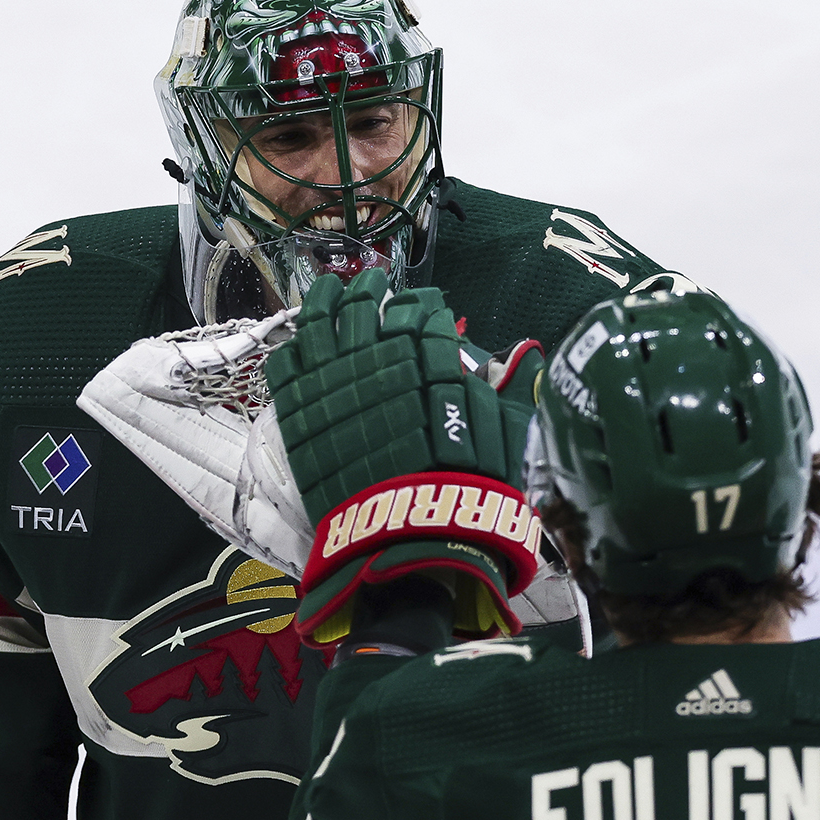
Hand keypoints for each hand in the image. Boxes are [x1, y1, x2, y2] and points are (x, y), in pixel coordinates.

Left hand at [265, 269, 544, 645]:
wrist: (411, 535)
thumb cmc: (465, 488)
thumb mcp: (507, 434)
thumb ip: (516, 387)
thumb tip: (530, 353)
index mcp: (430, 358)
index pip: (421, 312)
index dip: (422, 304)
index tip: (424, 304)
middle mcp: (380, 359)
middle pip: (367, 305)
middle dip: (372, 289)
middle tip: (374, 284)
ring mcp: (334, 382)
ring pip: (322, 322)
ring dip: (326, 299)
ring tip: (330, 288)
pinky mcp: (302, 412)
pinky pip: (289, 363)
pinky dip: (295, 344)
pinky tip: (300, 338)